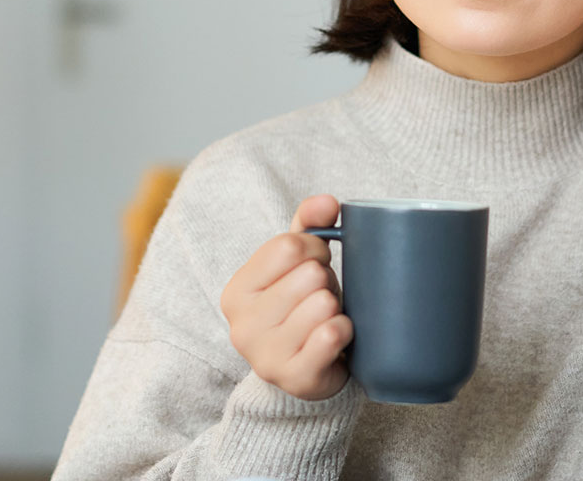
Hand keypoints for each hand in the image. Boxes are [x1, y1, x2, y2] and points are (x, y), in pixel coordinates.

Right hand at [220, 194, 352, 400]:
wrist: (308, 370)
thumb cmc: (301, 307)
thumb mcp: (298, 263)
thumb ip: (309, 225)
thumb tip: (328, 202)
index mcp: (237, 292)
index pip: (289, 246)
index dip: (315, 249)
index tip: (316, 264)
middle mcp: (242, 326)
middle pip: (309, 276)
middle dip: (326, 282)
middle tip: (320, 299)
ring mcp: (266, 357)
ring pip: (323, 305)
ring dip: (336, 308)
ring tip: (325, 319)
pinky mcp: (295, 379)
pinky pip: (332, 336)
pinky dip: (345, 331)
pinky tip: (337, 337)